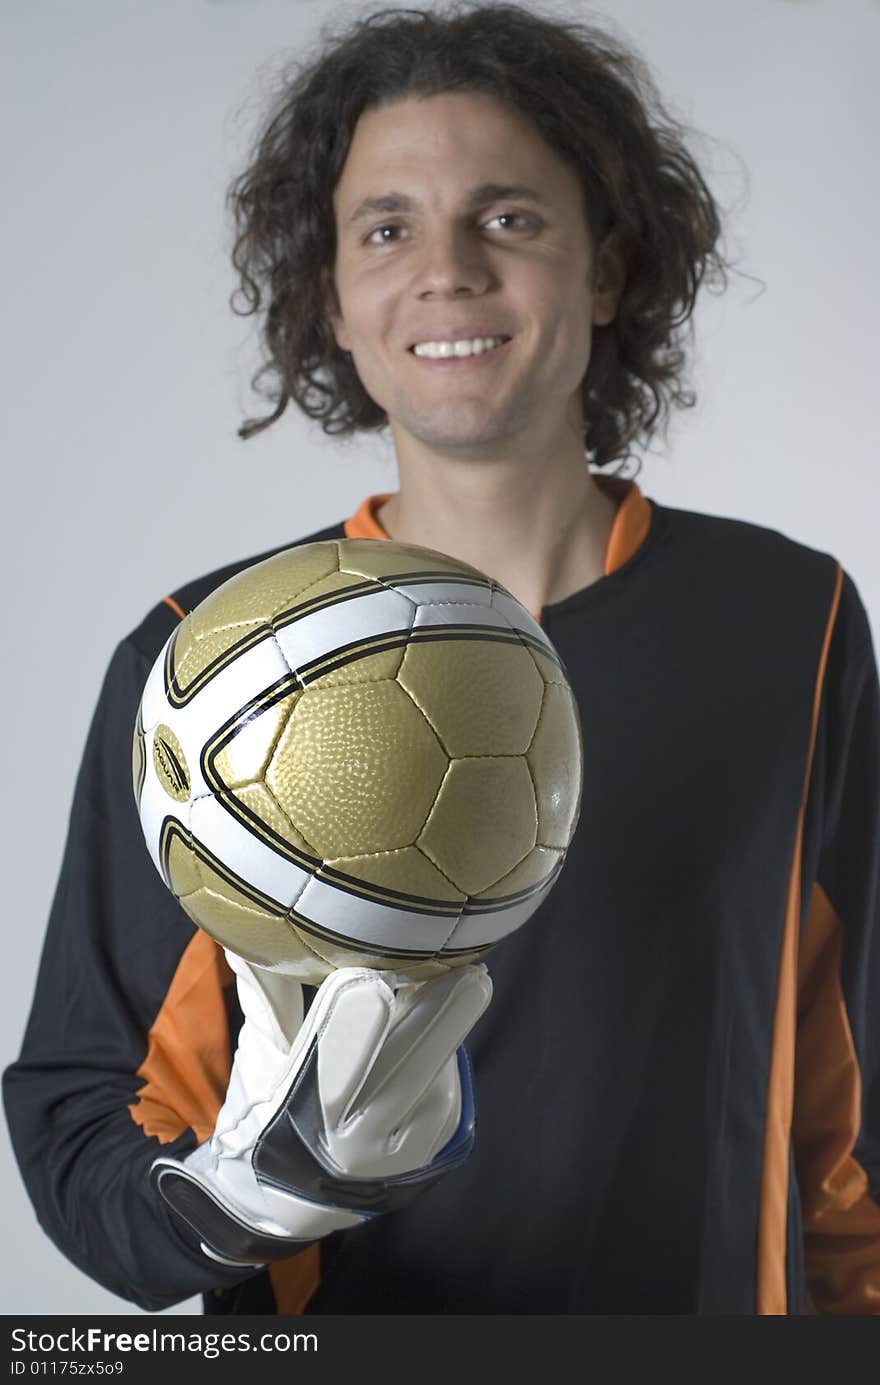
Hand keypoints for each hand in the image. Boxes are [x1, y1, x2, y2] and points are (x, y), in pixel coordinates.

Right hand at [151, 951, 492, 1267]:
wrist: (285, 1198)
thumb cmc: (266, 1109)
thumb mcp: (260, 1054)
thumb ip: (265, 994)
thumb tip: (242, 933)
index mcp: (296, 1112)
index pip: (328, 1063)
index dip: (349, 1024)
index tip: (370, 980)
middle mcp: (347, 1143)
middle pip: (399, 1074)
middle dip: (435, 1021)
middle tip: (468, 972)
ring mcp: (390, 1158)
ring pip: (429, 1086)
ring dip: (449, 1032)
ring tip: (471, 982)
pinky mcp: (422, 1159)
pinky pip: (443, 1102)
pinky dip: (446, 1061)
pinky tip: (451, 1023)